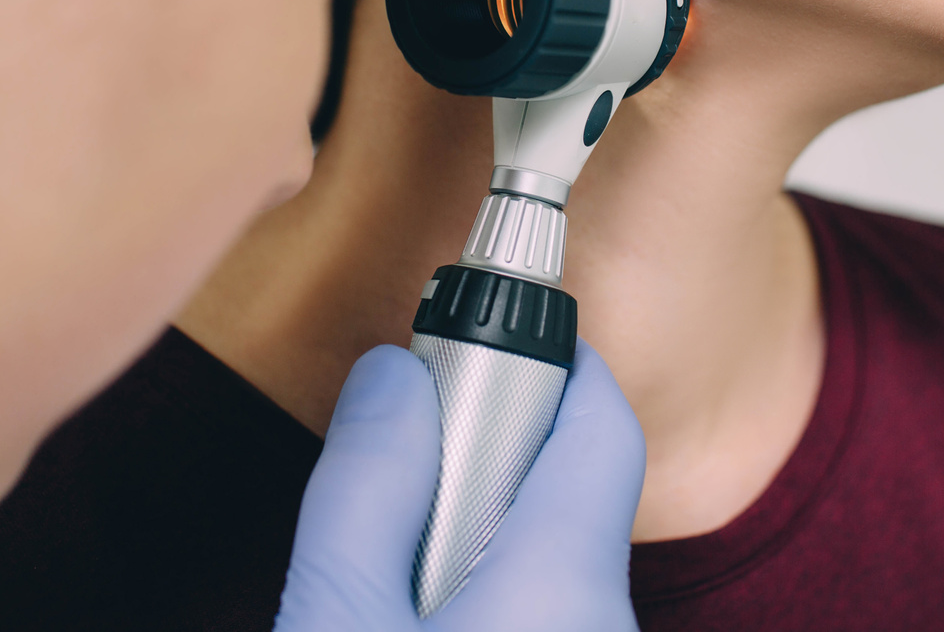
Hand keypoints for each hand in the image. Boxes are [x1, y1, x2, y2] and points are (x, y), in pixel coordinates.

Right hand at [274, 340, 645, 631]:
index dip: (548, 362)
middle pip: (569, 492)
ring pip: (547, 563)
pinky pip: (541, 616)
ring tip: (384, 569)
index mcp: (567, 585)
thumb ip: (365, 491)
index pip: (601, 423)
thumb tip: (393, 375)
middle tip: (402, 464)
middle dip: (485, 457)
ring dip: (474, 539)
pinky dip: (481, 598)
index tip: (478, 340)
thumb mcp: (335, 620)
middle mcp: (608, 625)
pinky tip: (408, 621)